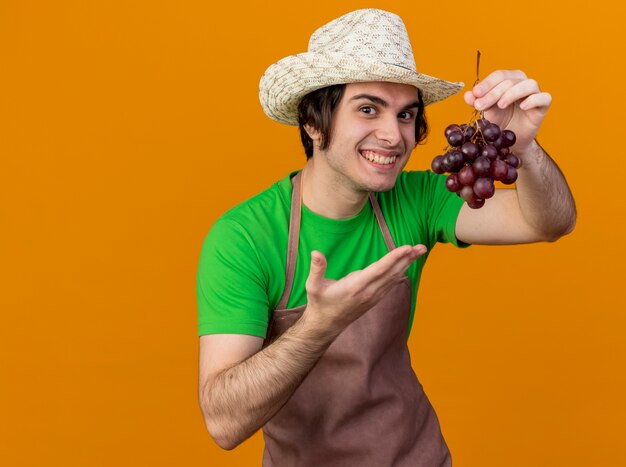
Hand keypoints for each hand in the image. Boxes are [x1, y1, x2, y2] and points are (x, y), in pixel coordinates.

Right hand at [303, 245, 426, 329]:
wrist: (325, 325)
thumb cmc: (319, 303)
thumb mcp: (313, 286)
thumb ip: (316, 268)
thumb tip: (315, 252)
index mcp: (356, 286)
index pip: (379, 269)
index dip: (394, 257)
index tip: (407, 247)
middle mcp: (368, 292)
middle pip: (392, 272)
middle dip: (407, 258)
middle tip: (422, 246)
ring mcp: (373, 297)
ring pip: (394, 278)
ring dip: (407, 264)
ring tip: (419, 251)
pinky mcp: (374, 299)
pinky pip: (391, 284)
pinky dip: (400, 273)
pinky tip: (406, 265)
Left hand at [464, 70, 551, 153]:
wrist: (511, 141)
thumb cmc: (500, 122)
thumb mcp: (485, 112)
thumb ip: (477, 102)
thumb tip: (468, 95)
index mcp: (509, 80)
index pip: (499, 75)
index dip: (487, 83)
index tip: (475, 94)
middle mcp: (522, 83)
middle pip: (510, 80)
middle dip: (493, 92)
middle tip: (481, 105)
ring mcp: (534, 94)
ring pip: (529, 84)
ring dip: (512, 93)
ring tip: (500, 105)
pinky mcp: (543, 106)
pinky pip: (544, 97)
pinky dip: (533, 100)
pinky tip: (522, 107)